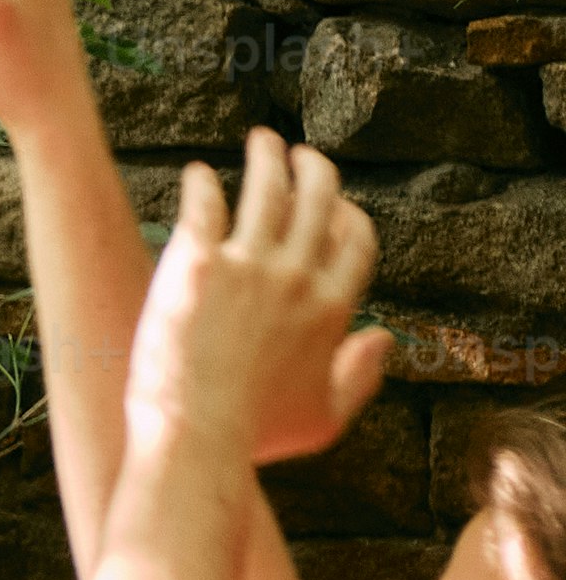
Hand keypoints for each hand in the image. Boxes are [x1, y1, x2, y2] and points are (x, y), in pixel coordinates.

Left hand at [131, 133, 388, 468]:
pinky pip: (206, 207)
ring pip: (268, 191)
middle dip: (315, 170)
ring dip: (268, 158)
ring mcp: (248, 267)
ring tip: (262, 141)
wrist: (195, 438)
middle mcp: (298, 277)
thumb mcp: (326, 419)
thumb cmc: (256, 437)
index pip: (355, 240)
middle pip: (318, 202)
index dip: (347, 216)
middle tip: (301, 155)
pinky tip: (197, 175)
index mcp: (333, 306)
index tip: (336, 206)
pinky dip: (204, 185)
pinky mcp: (196, 265)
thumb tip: (384, 341)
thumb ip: (362, 378)